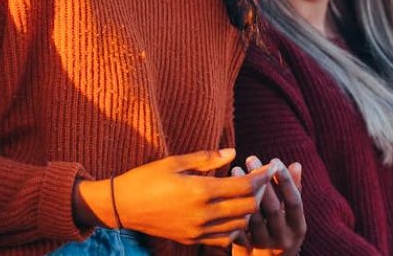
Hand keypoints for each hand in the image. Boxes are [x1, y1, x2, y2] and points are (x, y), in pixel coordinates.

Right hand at [73, 149, 272, 246]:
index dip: (261, 176)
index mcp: (200, 191)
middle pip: (247, 207)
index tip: (270, 167)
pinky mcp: (193, 240)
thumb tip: (233, 153)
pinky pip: (225, 238)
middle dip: (259, 192)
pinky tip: (230, 212)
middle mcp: (203, 214)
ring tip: (246, 194)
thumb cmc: (146, 178)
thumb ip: (206, 158)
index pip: (244, 186)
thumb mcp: (175, 162)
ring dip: (248, 209)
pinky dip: (235, 226)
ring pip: (240, 224)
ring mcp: (198, 230)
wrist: (123, 206)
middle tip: (260, 179)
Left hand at [230, 157, 304, 255]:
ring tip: (235, 169)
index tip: (274, 160)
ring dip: (243, 192)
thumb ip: (294, 191)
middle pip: (272, 208)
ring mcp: (264, 247)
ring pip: (252, 217)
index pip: (294, 201)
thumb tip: (296, 164)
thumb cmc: (280, 233)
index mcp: (297, 228)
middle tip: (251, 158)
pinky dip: (231, 210)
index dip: (286, 181)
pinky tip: (224, 191)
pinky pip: (238, 229)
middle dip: (261, 182)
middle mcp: (283, 239)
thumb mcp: (291, 217)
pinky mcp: (246, 251)